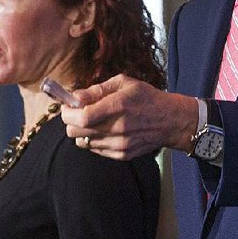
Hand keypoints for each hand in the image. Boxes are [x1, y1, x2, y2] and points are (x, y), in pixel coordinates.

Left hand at [62, 74, 197, 158]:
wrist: (170, 120)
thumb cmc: (146, 97)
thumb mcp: (123, 83)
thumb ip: (97, 90)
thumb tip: (75, 96)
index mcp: (118, 106)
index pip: (82, 117)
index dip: (68, 113)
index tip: (67, 106)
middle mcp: (118, 128)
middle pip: (76, 132)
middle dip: (71, 122)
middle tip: (77, 113)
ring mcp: (120, 144)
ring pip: (83, 142)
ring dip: (82, 131)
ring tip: (94, 121)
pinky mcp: (122, 155)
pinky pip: (95, 150)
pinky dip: (94, 140)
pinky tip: (104, 130)